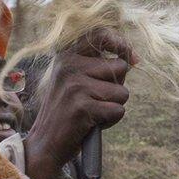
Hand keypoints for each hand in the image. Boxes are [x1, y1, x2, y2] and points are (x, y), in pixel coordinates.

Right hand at [23, 30, 135, 178]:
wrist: (45, 142)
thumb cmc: (66, 111)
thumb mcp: (74, 80)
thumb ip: (97, 66)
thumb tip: (132, 59)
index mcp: (67, 56)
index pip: (101, 35)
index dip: (122, 44)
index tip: (133, 59)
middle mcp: (69, 66)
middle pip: (120, 67)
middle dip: (118, 86)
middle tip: (97, 100)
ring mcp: (75, 86)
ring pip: (122, 92)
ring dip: (114, 106)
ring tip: (93, 112)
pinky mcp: (82, 107)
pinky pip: (118, 110)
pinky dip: (111, 120)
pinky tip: (92, 123)